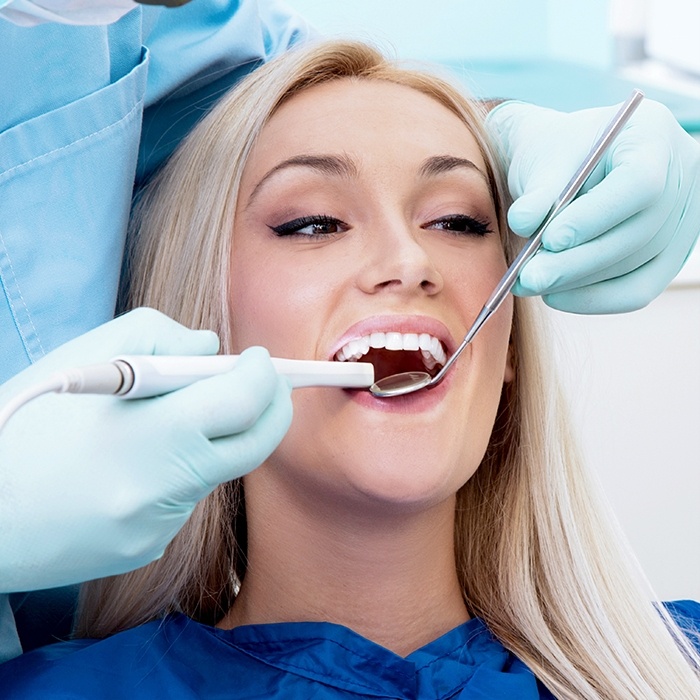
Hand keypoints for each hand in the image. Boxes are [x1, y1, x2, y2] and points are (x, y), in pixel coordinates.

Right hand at [0, 308, 291, 591]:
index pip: (244, 401)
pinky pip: (182, 500)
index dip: (263, 375)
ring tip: (165, 420)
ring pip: (215, 471)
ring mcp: (157, 526)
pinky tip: (131, 466)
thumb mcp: (85, 359)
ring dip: (212, 438)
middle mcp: (163, 489)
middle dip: (272, 408)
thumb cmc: (25, 423)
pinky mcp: (145, 548)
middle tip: (267, 384)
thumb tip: (210, 349)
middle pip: (255, 445)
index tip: (261, 360)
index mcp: (153, 434)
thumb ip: (158, 337)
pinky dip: (176, 473)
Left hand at [488, 99, 699, 312]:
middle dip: (576, 261)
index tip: (550, 239)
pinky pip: (636, 290)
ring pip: (634, 266)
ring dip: (577, 282)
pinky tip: (555, 295)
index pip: (639, 183)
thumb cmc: (557, 154)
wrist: (568, 164)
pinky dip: (593, 299)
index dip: (594, 216)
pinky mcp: (669, 256)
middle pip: (637, 232)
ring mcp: (681, 220)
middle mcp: (680, 176)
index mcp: (652, 135)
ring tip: (530, 282)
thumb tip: (523, 223)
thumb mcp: (542, 158)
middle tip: (529, 277)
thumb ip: (536, 190)